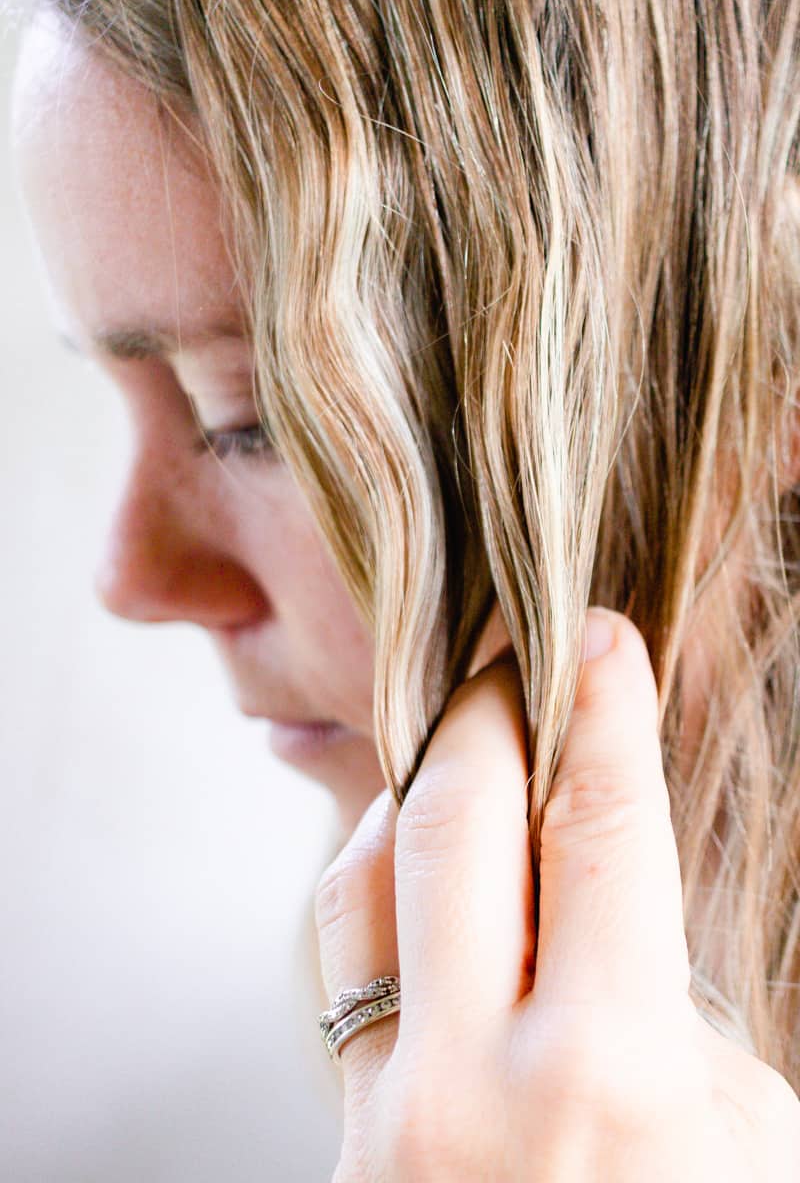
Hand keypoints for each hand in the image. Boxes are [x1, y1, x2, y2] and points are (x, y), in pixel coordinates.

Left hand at [316, 608, 799, 1180]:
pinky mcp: (344, 1140)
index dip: (605, 706)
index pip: (601, 823)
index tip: (601, 635)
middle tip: (518, 654)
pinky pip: (343, 962)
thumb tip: (599, 867)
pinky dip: (378, 878)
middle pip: (459, 815)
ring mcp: (388, 1114)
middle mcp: (479, 1081)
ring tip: (467, 738)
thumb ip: (667, 991)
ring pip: (365, 874)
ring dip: (416, 785)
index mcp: (610, 1072)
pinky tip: (420, 854)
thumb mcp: (742, 1126)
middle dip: (492, 707)